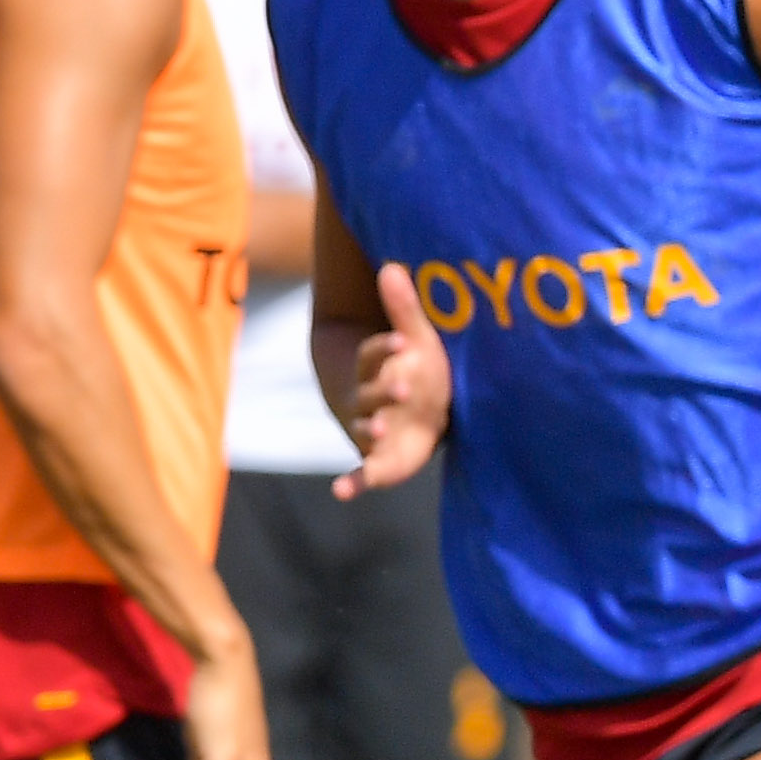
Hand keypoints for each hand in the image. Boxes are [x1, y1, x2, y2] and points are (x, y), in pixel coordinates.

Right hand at [333, 263, 452, 498]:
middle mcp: (368, 399)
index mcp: (376, 369)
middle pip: (370, 393)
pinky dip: (351, 483)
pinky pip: (362, 474)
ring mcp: (370, 430)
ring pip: (365, 429)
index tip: (400, 341)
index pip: (374, 355)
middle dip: (383, 391)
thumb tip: (391, 266)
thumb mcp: (417, 341)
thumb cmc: (420, 371)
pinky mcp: (378, 461)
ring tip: (379, 431)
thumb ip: (404, 309)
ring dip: (369, 431)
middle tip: (403, 387)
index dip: (384, 348)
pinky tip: (340, 493)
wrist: (417, 414)